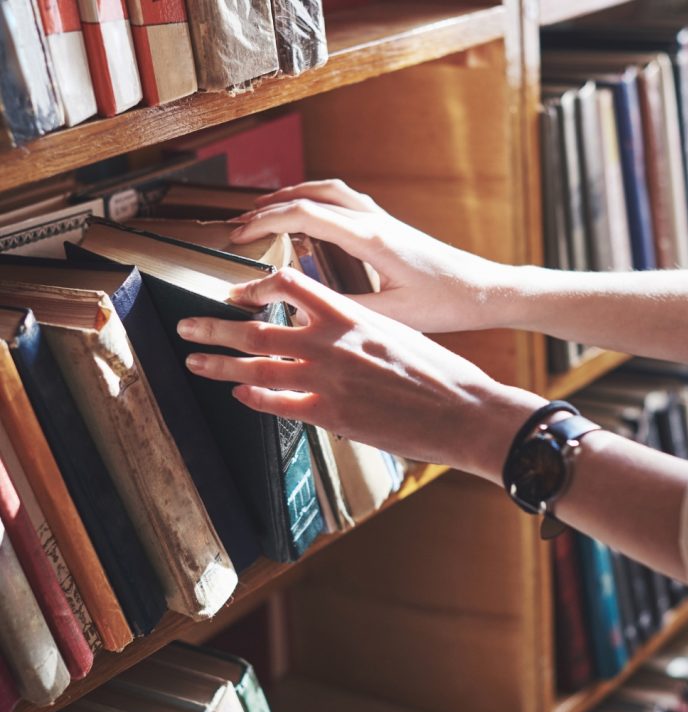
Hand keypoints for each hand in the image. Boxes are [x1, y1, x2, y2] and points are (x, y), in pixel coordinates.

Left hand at [176, 267, 545, 482]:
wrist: (466, 411)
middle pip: (258, 329)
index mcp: (352, 315)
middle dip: (215, 327)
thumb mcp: (398, 334)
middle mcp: (333, 343)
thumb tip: (335, 333)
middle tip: (186, 326)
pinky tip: (239, 396)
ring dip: (219, 364)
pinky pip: (279, 405)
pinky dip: (255, 399)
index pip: (290, 285)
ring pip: (257, 368)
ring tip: (193, 361)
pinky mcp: (333, 416)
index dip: (256, 287)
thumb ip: (359, 332)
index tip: (236, 293)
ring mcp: (329, 380)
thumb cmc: (441, 372)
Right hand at [228, 179, 509, 332]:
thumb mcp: (392, 316)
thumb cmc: (446, 303)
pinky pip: (344, 201)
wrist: (484, 290)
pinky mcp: (389, 227)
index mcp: (371, 238)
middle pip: (312, 194)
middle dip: (271, 205)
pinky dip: (316, 201)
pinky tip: (310, 219)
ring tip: (265, 212)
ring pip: (329, 191)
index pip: (305, 214)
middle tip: (241, 223)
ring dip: (293, 196)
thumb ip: (346, 310)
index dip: (265, 222)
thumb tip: (303, 310)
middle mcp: (375, 220)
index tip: (238, 236)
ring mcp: (383, 219)